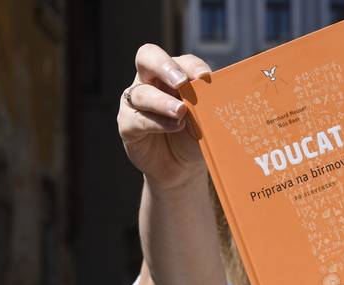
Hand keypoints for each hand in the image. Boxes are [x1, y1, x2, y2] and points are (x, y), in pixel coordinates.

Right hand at [117, 44, 211, 191]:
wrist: (183, 167)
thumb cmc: (195, 136)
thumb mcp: (205, 119)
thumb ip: (206, 105)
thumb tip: (216, 96)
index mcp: (173, 74)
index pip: (181, 61)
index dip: (192, 66)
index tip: (206, 77)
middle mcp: (150, 81)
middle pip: (148, 57)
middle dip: (165, 67)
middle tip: (182, 82)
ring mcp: (136, 102)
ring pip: (143, 93)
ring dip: (163, 102)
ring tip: (181, 113)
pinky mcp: (127, 125)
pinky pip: (137, 120)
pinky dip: (157, 123)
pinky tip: (174, 127)